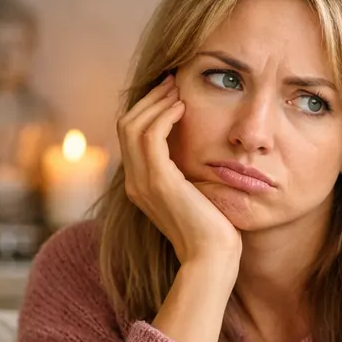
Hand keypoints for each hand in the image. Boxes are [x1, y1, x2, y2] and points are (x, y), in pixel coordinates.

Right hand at [118, 75, 241, 267]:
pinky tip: (182, 108)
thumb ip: (190, 176)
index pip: (132, 136)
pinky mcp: (159, 182)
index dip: (148, 110)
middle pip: (127, 125)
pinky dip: (163, 117)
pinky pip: (150, 137)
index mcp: (142, 185)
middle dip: (149, 99)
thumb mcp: (198, 196)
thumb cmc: (214, 232)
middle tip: (172, 82)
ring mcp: (144, 182)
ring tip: (177, 89)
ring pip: (134, 126)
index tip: (172, 94)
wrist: (213, 258)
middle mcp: (136, 182)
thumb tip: (202, 155)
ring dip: (156, 102)